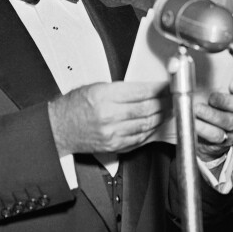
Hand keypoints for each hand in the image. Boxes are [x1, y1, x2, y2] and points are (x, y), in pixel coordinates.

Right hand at [48, 81, 169, 156]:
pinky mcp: (115, 145)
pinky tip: (156, 124)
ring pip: (147, 124)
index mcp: (104, 96)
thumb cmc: (74, 106)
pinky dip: (151, 131)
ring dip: (161, 117)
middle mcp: (109, 115)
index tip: (167, 86)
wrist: (59, 128)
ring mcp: (112, 132)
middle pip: (147, 108)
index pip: (140, 91)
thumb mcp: (96, 87)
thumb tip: (145, 89)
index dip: (158, 89)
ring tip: (169, 110)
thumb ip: (121, 88)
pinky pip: (140, 138)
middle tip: (173, 98)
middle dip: (164, 103)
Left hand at [194, 75, 232, 160]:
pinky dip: (204, 128)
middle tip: (212, 98)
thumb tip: (183, 64)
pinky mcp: (226, 139)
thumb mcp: (213, 89)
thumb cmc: (212, 106)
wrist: (206, 132)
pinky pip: (217, 135)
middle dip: (226, 101)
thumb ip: (209, 76)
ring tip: (198, 109)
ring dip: (212, 115)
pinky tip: (196, 123)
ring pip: (229, 122)